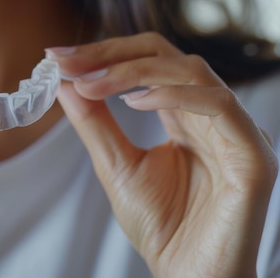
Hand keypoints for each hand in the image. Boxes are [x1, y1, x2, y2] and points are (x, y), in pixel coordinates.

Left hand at [47, 32, 277, 277]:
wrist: (190, 276)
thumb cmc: (161, 227)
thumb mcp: (116, 167)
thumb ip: (96, 123)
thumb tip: (66, 83)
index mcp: (183, 115)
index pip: (147, 63)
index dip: (104, 54)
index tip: (57, 58)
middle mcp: (211, 115)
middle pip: (167, 56)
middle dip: (112, 53)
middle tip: (68, 61)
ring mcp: (235, 131)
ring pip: (191, 71)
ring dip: (134, 71)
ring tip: (90, 82)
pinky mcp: (252, 155)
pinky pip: (219, 105)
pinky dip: (174, 95)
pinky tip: (134, 102)